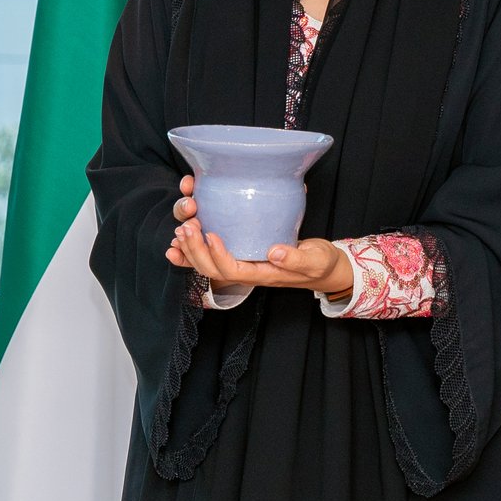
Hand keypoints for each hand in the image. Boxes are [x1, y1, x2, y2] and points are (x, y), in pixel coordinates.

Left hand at [166, 191, 351, 297]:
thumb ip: (297, 258)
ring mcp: (242, 265)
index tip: (211, 234)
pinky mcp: (242, 255)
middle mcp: (247, 272)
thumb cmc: (320, 264)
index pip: (232, 270)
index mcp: (263, 274)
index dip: (218, 255)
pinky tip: (177, 242)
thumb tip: (275, 252)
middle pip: (212, 270)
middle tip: (186, 226)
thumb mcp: (316, 260)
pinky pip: (211, 257)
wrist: (322, 268)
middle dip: (195, 250)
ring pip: (207, 265)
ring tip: (179, 230)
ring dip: (189, 250)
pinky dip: (191, 251)